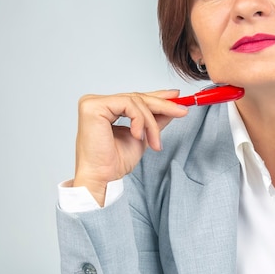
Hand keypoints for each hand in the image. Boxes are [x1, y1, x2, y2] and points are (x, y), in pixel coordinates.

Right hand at [73, 89, 188, 204]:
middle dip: (162, 105)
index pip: (135, 98)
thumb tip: (172, 109)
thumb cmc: (114, 163)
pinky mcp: (93, 106)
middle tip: (181, 111)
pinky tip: (139, 136)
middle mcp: (97, 103)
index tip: (176, 97)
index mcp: (106, 109)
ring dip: (151, 123)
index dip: (157, 96)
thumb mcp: (143, 137)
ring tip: (155, 142)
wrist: (102, 178)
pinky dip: (140, 120)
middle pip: (137, 97)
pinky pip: (128, 105)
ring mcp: (93, 103)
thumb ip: (154, 122)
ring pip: (136, 101)